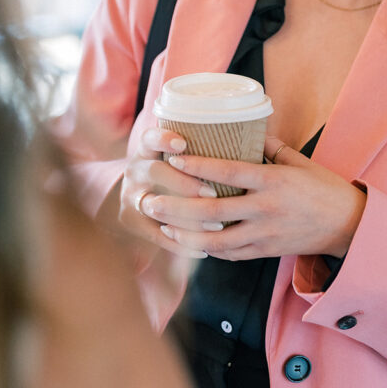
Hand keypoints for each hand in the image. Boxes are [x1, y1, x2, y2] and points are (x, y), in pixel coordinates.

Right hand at [118, 128, 224, 262]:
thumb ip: (205, 146)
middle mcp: (136, 171)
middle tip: (212, 194)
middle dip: (184, 184)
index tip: (184, 143)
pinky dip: (181, 243)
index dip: (164, 139)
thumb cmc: (175, 171)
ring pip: (155, 206)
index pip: (150, 137)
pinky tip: (205, 250)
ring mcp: (132, 198)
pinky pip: (156, 235)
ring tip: (217, 224)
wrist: (137, 198)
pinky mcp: (133, 223)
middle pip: (154, 172)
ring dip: (186, 216)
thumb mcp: (178, 155)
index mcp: (148, 149)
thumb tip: (254, 136)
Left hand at [136, 136, 366, 261]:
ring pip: (216, 240)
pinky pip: (230, 254)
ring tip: (162, 228)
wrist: (348, 225)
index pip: (230, 172)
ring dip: (185, 236)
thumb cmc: (324, 188)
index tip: (174, 157)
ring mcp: (264, 234)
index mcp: (274, 180)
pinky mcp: (265, 251)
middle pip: (212, 211)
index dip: (199, 165)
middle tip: (150, 202)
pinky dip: (206, 250)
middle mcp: (266, 209)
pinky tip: (188, 243)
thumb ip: (271, 147)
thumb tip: (247, 130)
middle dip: (177, 208)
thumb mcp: (300, 161)